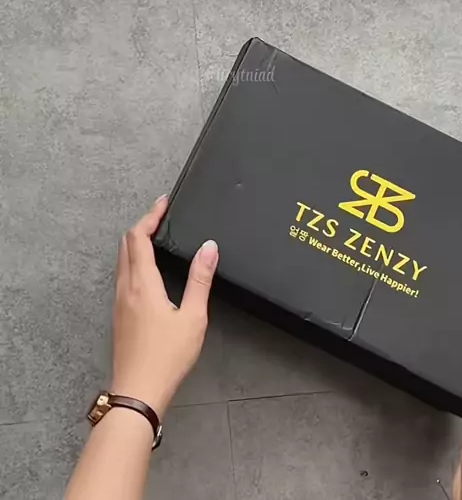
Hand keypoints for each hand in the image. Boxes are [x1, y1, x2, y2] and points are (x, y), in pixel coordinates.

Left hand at [111, 196, 218, 418]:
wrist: (138, 392)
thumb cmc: (167, 357)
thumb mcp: (192, 317)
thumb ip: (200, 279)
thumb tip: (209, 247)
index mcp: (142, 283)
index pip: (139, 237)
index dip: (150, 215)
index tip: (163, 202)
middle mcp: (126, 288)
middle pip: (126, 244)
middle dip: (142, 224)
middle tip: (162, 215)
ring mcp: (119, 302)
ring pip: (122, 260)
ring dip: (136, 242)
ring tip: (156, 235)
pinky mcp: (120, 314)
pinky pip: (122, 275)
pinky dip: (133, 259)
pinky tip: (148, 268)